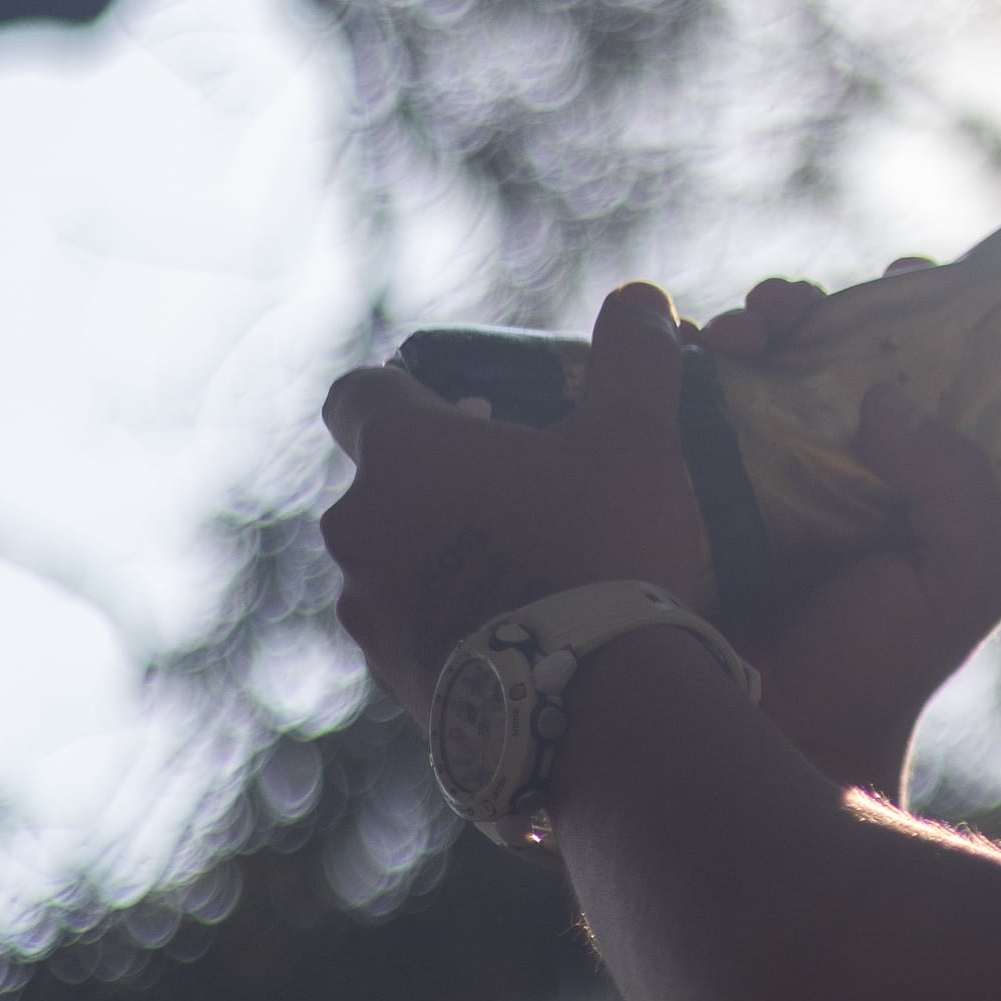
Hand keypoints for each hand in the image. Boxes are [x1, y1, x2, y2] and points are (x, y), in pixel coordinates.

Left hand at [320, 281, 722, 718]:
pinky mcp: (389, 676)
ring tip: (528, 577)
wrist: (595, 706)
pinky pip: (412, 630)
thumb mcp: (636, 438)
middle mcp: (358, 526)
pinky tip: (523, 638)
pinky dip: (451, 623)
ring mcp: (367, 608)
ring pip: (393, 560)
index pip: (359, 393)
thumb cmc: (605, 549)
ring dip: (441, 557)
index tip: (469, 414)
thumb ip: (633, 359)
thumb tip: (641, 295)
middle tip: (524, 498)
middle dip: (441, 484)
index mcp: (399, 453)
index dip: (407, 394)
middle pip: (382, 483)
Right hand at [696, 278, 1000, 795]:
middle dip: (800, 315)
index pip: (910, 377)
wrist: (772, 743)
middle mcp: (826, 475)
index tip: (898, 277)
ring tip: (730, 334)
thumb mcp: (963, 580)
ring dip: (739, 333)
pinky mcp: (677, 498)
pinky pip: (669, 414)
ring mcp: (747, 484)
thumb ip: (962, 486)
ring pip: (742, 375)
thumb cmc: (876, 670)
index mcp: (901, 484)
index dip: (907, 318)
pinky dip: (669, 370)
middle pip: (816, 360)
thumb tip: (887, 401)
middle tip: (779, 313)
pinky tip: (675, 352)